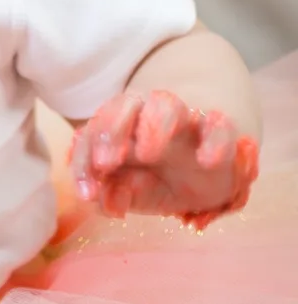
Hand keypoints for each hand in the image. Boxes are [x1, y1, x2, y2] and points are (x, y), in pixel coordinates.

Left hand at [70, 89, 258, 229]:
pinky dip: (214, 139)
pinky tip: (206, 161)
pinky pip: (218, 124)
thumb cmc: (154, 182)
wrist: (202, 183)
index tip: (87, 193)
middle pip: (126, 103)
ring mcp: (183, 121)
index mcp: (119, 129)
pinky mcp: (216, 131)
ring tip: (147, 155)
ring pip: (167, 103)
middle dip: (111, 129)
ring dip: (154, 126)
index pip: (94, 130)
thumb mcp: (129, 195)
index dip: (84, 159)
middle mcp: (147, 117)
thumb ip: (111, 195)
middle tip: (105, 163)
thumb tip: (102, 200)